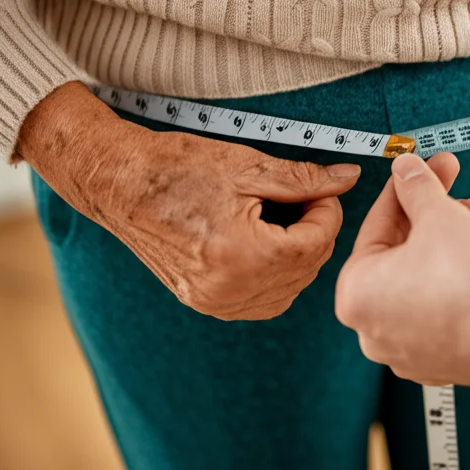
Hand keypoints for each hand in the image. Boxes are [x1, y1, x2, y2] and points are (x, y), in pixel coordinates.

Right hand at [18, 82, 360, 319]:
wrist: (121, 183)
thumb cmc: (179, 167)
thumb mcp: (248, 166)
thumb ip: (305, 179)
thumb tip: (349, 178)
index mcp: (243, 256)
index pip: (317, 243)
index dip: (327, 210)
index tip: (318, 187)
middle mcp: (229, 290)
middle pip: (307, 268)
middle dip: (314, 231)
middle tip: (300, 196)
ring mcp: (215, 302)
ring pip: (290, 288)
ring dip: (297, 255)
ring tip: (278, 218)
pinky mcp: (205, 303)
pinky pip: (263, 300)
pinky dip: (275, 274)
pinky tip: (264, 243)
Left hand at [336, 153, 469, 386]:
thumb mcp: (440, 215)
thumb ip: (416, 188)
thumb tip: (406, 170)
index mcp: (356, 294)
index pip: (376, 225)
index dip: (404, 188)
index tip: (419, 169)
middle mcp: (374, 327)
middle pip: (405, 251)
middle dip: (437, 213)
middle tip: (455, 184)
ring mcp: (408, 348)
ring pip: (430, 274)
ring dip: (458, 238)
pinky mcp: (443, 358)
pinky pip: (446, 303)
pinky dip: (465, 274)